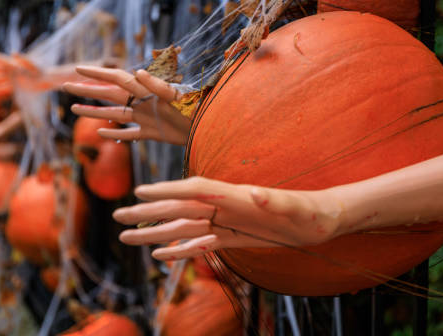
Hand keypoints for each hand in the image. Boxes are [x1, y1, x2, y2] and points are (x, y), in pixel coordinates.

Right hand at [63, 66, 191, 144]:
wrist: (210, 125)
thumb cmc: (196, 107)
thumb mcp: (177, 94)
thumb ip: (158, 85)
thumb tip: (139, 72)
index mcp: (145, 90)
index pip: (116, 79)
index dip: (97, 74)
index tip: (78, 69)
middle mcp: (141, 102)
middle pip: (108, 95)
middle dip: (87, 90)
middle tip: (66, 87)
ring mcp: (145, 118)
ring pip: (114, 114)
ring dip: (94, 112)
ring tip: (75, 109)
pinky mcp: (152, 133)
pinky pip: (129, 134)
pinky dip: (115, 134)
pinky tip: (102, 133)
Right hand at [112, 176, 342, 260]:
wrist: (323, 221)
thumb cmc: (311, 213)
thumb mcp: (294, 208)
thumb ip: (271, 200)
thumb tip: (252, 192)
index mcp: (234, 195)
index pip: (194, 190)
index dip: (166, 190)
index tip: (139, 191)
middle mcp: (225, 206)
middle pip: (180, 209)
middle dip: (148, 213)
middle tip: (119, 217)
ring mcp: (227, 222)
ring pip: (184, 228)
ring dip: (156, 233)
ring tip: (129, 237)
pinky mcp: (234, 236)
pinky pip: (200, 242)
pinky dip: (179, 248)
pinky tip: (162, 253)